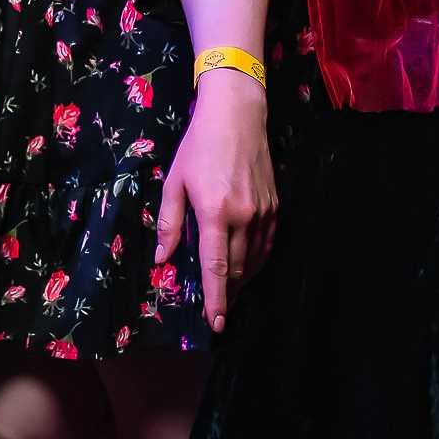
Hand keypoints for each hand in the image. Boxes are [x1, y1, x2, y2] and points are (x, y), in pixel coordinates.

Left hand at [155, 69, 278, 332]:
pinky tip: (246, 264)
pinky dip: (256, 259)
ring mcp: (263, 212)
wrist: (237, 114)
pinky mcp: (275, 205)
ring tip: (228, 290)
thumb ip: (170, 223)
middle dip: (227, 292)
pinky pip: (267, 243)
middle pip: (238, 269)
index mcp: (215, 213)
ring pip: (255, 259)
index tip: (216, 323)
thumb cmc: (200, 145)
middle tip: (215, 308)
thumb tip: (163, 259)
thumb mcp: (175, 182)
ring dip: (242, 278)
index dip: (216, 299)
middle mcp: (244, 216)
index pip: (216, 267)